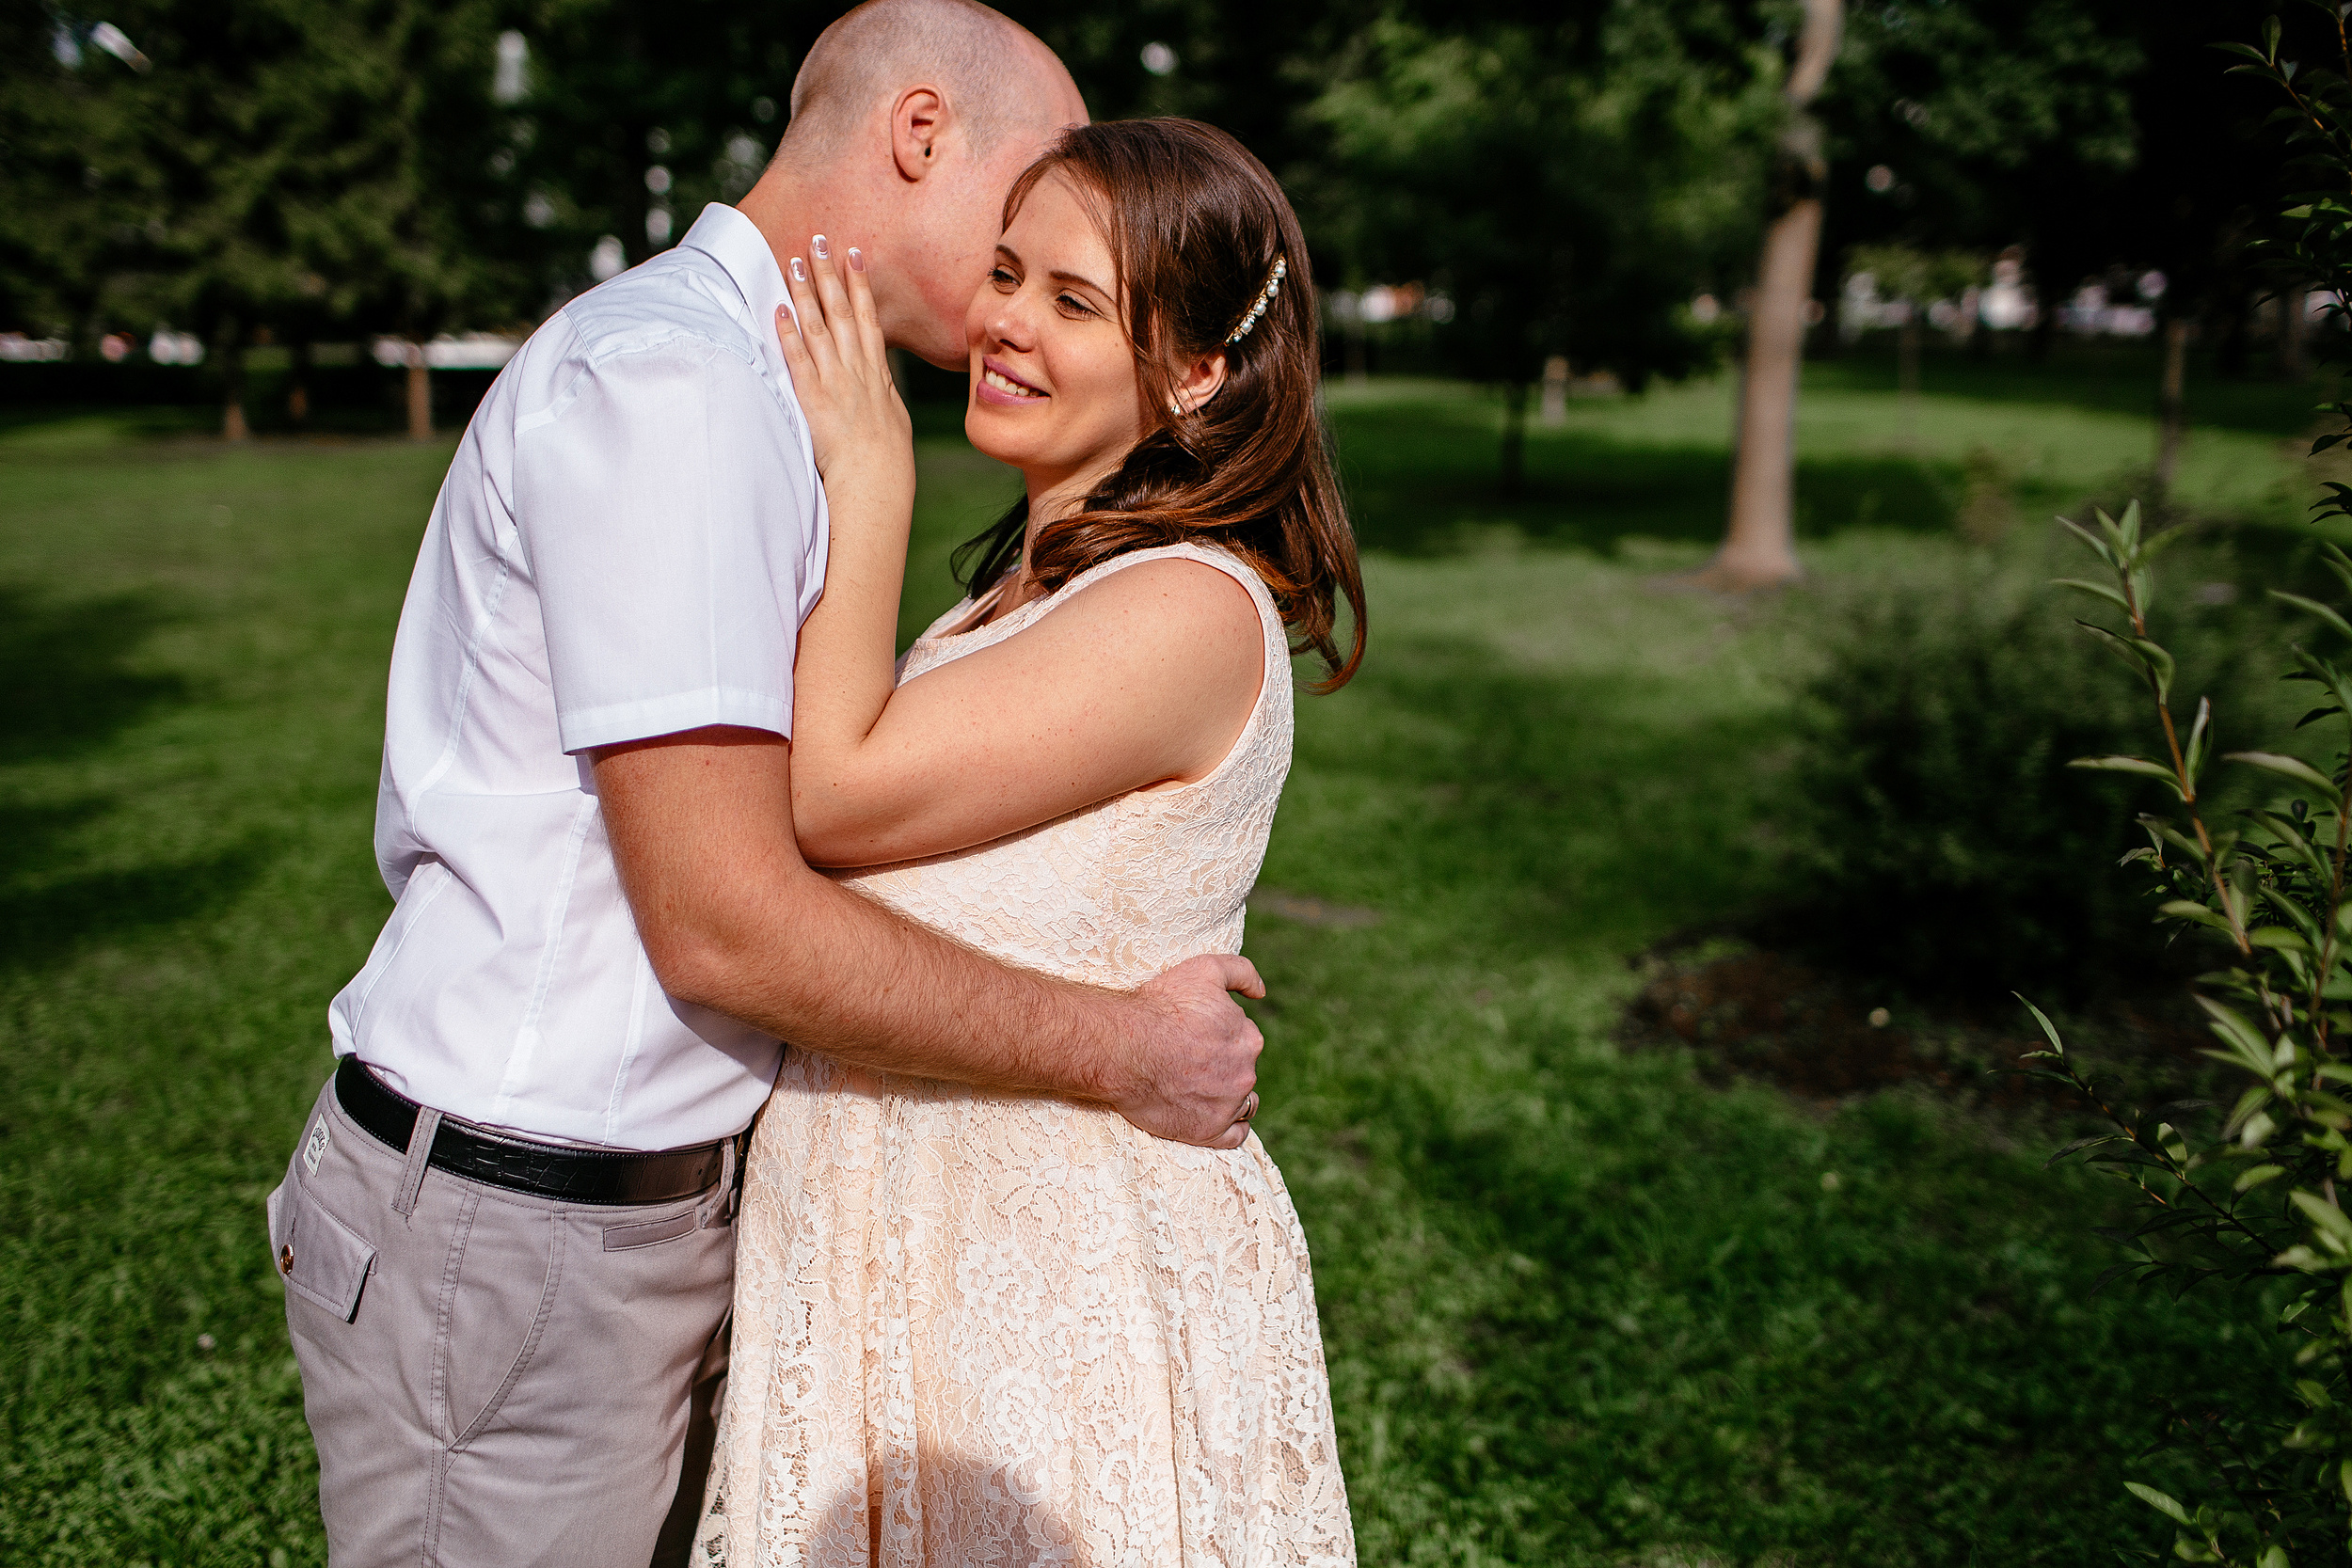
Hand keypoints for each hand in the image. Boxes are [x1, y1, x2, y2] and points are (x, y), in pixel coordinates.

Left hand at [775, 235, 913, 500]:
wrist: (877, 484)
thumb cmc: (886, 464)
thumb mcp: (893, 422)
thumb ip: (882, 397)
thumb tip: (880, 385)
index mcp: (876, 375)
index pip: (868, 318)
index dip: (860, 284)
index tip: (854, 255)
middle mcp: (856, 371)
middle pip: (843, 312)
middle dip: (830, 274)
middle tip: (819, 240)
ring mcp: (835, 383)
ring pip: (820, 327)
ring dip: (806, 292)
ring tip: (795, 261)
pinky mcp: (814, 399)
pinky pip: (798, 359)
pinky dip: (789, 333)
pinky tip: (779, 309)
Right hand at [1113, 954, 1267, 1148]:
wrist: (1123, 1047)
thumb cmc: (1160, 1007)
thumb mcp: (1204, 970)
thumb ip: (1242, 972)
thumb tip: (1261, 993)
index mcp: (1248, 1038)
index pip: (1243, 1040)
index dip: (1220, 1038)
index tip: (1195, 1038)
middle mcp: (1245, 1073)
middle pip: (1241, 1071)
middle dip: (1222, 1067)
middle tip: (1187, 1062)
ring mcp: (1228, 1105)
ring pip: (1242, 1103)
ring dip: (1228, 1097)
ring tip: (1198, 1090)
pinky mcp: (1209, 1132)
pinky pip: (1234, 1136)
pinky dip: (1228, 1128)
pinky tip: (1210, 1117)